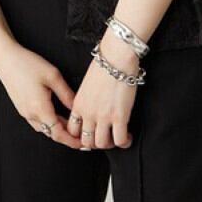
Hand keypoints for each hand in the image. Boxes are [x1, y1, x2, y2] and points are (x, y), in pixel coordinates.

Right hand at [0, 41, 82, 149]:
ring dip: (58, 129)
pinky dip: (49, 122)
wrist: (5, 58)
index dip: (71, 140)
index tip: (82, 143)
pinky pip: (37, 120)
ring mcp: (24, 111)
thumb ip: (67, 94)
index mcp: (39, 108)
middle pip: (52, 133)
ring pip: (44, 128)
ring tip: (72, 124)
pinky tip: (57, 114)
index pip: (58, 133)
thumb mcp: (53, 76)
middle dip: (67, 136)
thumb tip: (78, 108)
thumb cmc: (27, 64)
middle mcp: (30, 114)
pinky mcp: (21, 107)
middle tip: (81, 134)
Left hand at [68, 30, 140, 149]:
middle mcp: (88, 113)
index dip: (81, 137)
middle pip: (87, 141)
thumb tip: (92, 107)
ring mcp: (103, 116)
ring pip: (102, 144)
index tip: (91, 135)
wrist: (116, 57)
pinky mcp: (119, 116)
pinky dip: (125, 142)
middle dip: (96, 143)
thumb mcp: (87, 85)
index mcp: (79, 104)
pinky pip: (120, 140)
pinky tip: (128, 137)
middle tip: (106, 138)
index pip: (73, 131)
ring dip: (111, 144)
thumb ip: (86, 99)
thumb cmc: (104, 65)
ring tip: (118, 138)